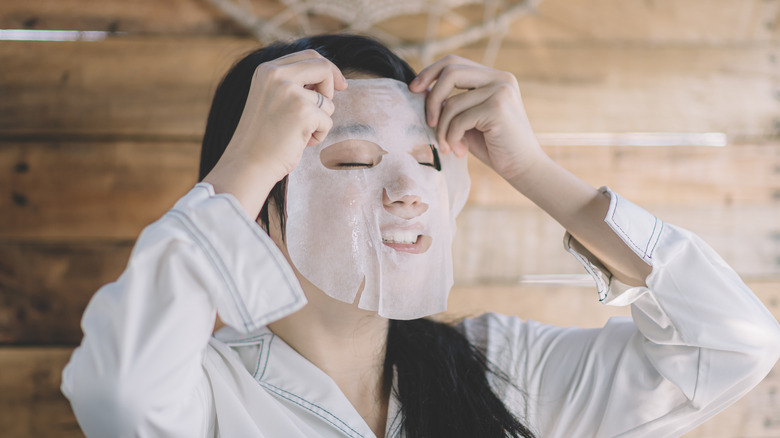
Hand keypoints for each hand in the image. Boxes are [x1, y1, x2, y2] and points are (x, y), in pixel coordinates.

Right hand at [204, 50, 347, 217]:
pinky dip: (319, 135)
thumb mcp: (271, 99)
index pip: (309, 56)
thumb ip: (292, 85)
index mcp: (266, 69)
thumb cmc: (261, 138)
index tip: (340, 84)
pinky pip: (327, 121)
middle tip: (325, 108)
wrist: (248, 164)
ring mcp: (290, 92)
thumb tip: (328, 79)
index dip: (328, 69)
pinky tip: (299, 143)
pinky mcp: (303, 112)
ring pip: (327, 101)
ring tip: (297, 134)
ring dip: (319, 121)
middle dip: (332, 87)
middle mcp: (276, 75)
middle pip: (323, 67)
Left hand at [409, 55, 545, 181]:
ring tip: (448, 147)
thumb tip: (421, 90)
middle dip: (432, 98)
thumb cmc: (494, 146)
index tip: (413, 90)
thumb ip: (452, 103)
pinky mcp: (497, 108)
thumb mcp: (469, 120)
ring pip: (451, 102)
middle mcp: (500, 78)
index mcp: (493, 77)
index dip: (429, 72)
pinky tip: (459, 151)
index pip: (454, 62)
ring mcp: (501, 90)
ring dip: (443, 130)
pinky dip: (452, 138)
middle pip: (450, 71)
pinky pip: (458, 119)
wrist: (523, 168)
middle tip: (429, 123)